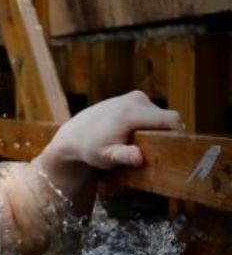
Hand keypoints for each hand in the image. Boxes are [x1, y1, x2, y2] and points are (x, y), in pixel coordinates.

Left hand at [46, 90, 182, 168]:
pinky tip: (137, 134)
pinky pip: (153, 111)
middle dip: (166, 133)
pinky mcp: (134, 97)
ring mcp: (135, 96)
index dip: (179, 134)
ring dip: (157, 128)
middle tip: (156, 150)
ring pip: (161, 114)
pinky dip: (151, 122)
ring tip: (141, 142)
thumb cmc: (90, 149)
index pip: (170, 120)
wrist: (75, 134)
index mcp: (130, 113)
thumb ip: (124, 156)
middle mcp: (134, 100)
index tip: (178, 149)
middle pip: (168, 117)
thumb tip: (138, 158)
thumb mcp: (105, 157)